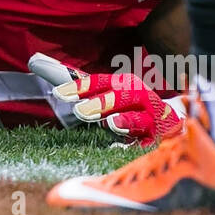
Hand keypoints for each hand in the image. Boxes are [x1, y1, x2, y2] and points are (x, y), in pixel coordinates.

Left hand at [29, 52, 184, 146]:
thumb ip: (87, 90)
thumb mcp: (111, 96)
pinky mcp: (159, 136)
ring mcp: (151, 115)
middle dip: (100, 103)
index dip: (79, 87)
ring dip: (123, 119)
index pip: (98, 82)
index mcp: (122, 84)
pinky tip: (129, 148)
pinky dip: (139, 143)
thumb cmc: (132, 106)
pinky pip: (149, 140)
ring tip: (111, 124)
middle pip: (119, 96)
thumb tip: (43, 66)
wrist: (171, 120)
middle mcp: (138, 96)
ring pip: (137, 116)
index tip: (59, 93)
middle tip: (79, 112)